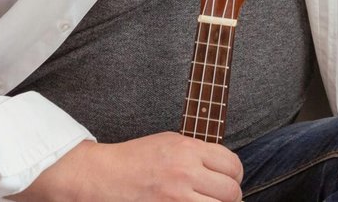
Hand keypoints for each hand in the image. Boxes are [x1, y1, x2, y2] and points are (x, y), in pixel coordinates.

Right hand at [17, 135, 243, 201]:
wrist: (101, 176)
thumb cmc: (135, 158)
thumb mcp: (170, 142)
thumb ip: (199, 153)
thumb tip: (225, 168)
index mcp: (188, 150)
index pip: (232, 165)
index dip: (235, 175)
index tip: (230, 179)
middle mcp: (185, 174)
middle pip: (230, 191)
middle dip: (231, 196)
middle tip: (224, 197)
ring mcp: (175, 198)